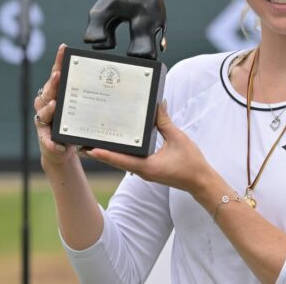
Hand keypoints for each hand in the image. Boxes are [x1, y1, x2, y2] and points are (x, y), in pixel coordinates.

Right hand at [34, 44, 76, 169]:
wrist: (59, 149)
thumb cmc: (72, 125)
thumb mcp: (81, 109)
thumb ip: (88, 96)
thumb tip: (110, 80)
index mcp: (56, 94)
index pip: (57, 74)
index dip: (59, 61)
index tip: (64, 48)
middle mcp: (46, 104)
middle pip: (48, 90)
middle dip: (53, 82)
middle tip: (59, 75)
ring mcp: (43, 121)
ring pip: (43, 113)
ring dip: (49, 109)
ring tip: (55, 105)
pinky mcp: (45, 139)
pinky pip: (47, 140)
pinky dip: (52, 142)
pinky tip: (58, 144)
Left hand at [84, 102, 213, 195]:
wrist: (201, 181)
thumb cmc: (191, 163)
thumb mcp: (178, 138)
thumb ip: (165, 122)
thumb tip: (158, 104)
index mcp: (147, 166)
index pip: (120, 160)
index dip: (104, 154)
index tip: (89, 149)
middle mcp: (142, 171)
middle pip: (116, 161)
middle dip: (100, 152)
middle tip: (83, 143)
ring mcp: (144, 171)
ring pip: (121, 162)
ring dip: (108, 153)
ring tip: (93, 144)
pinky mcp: (148, 169)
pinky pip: (130, 161)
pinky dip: (120, 154)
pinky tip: (116, 145)